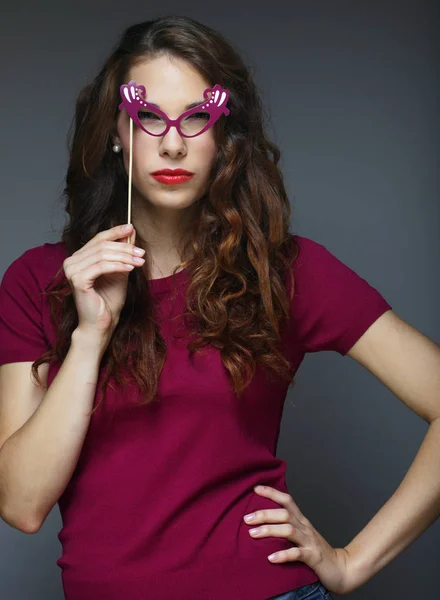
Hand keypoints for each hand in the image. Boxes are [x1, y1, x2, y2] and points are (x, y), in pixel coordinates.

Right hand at [63, 223, 143, 339]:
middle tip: (142, 253)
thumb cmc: (109, 300)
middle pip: (101, 245)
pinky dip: (118, 265)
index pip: (98, 238)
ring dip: (125, 256)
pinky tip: (130, 268)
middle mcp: (71, 261)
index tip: (131, 228)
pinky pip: (101, 266)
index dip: (115, 232)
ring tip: (140, 262)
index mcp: (79, 258)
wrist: (102, 323)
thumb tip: (130, 232)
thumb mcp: (120, 271)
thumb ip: (122, 252)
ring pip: (102, 254)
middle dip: (125, 247)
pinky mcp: (78, 280)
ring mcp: (72, 270)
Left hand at [243, 485, 352, 595]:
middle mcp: (305, 527)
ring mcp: (310, 542)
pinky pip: (297, 554)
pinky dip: (283, 555)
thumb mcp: (302, 535)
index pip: (287, 501)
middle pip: (284, 514)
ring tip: (253, 534)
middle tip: (246, 519)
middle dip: (264, 514)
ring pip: (289, 530)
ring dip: (270, 530)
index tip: (255, 489)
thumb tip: (262, 523)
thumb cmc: (316, 552)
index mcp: (302, 520)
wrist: (342, 569)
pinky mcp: (313, 557)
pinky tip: (270, 558)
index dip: (272, 493)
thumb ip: (286, 527)